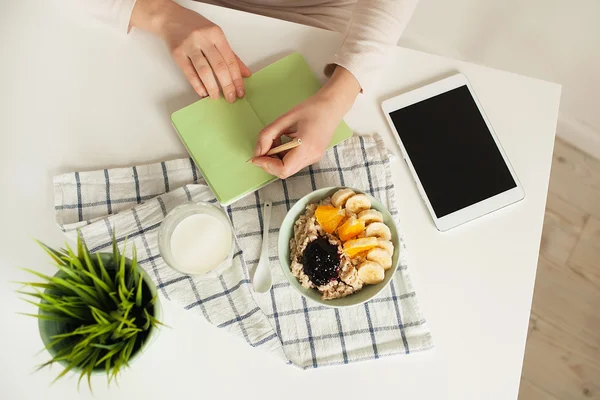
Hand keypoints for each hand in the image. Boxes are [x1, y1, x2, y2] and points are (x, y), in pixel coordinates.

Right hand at [131, 0, 250, 101]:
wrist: (170, 18)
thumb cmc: (196, 28)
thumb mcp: (216, 36)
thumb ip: (231, 55)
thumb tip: (245, 74)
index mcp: (216, 34)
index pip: (230, 60)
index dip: (237, 78)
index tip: (240, 91)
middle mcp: (203, 38)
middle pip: (219, 66)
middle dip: (227, 85)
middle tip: (231, 98)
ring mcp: (189, 45)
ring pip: (204, 70)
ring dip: (212, 87)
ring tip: (216, 97)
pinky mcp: (177, 53)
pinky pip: (189, 72)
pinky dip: (197, 85)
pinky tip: (202, 92)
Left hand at [251, 67, 360, 178]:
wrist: (332, 106)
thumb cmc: (310, 108)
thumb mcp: (284, 119)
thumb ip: (268, 135)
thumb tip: (258, 152)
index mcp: (306, 147)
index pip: (283, 169)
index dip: (267, 165)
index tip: (256, 156)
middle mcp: (312, 157)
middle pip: (285, 172)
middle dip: (269, 163)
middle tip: (263, 148)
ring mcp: (314, 158)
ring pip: (288, 169)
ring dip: (276, 159)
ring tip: (275, 141)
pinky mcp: (314, 156)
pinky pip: (294, 163)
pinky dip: (283, 156)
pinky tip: (284, 142)